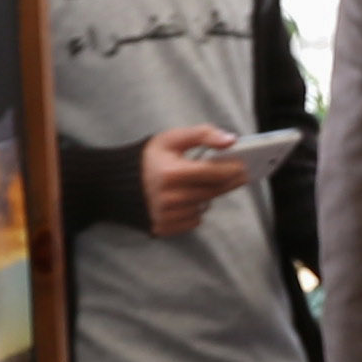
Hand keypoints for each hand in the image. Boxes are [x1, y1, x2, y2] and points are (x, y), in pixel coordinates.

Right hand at [138, 126, 262, 239]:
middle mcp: (168, 198)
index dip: (232, 169)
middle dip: (229, 182)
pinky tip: (188, 198)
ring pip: (204, 206)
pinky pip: (194, 220)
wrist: (116, 183)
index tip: (244, 165)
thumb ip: (203, 134)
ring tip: (204, 183)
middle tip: (240, 174)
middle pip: (212, 192)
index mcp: (169, 174)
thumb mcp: (172, 138)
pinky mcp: (163, 227)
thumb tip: (231, 140)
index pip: (212, 174)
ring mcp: (165, 215)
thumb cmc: (149, 158)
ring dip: (209, 195)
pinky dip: (195, 209)